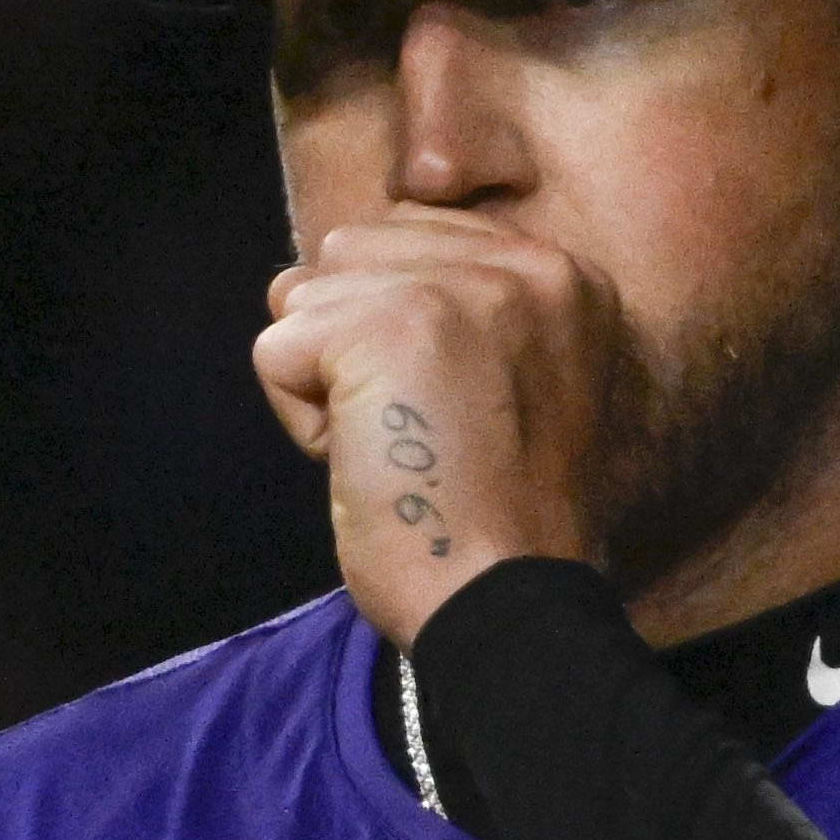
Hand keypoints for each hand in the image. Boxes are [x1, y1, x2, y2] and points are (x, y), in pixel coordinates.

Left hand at [254, 210, 628, 648]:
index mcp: (562, 276)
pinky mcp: (387, 325)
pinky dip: (302, 422)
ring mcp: (456, 286)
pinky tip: (370, 464)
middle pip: (352, 252)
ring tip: (402, 448)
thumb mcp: (501, 385)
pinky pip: (277, 349)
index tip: (453, 415)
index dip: (393, 331)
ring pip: (308, 295)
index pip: (412, 236)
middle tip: (425, 437)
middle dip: (354, 347)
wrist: (507, 604)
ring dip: (327, 383)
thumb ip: (440, 308)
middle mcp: (523, 263)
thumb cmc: (492, 524)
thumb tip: (294, 275)